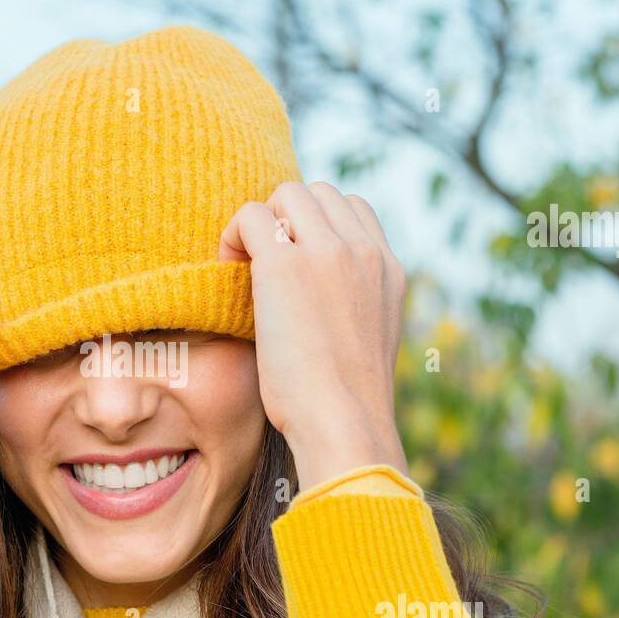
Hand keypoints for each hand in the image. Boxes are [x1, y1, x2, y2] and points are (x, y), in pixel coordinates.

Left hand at [219, 182, 407, 487]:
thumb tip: (317, 301)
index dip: (315, 226)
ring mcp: (327, 253)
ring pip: (284, 194)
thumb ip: (353, 305)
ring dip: (260, 223)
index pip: (352, 208)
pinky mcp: (285, 265)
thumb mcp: (367, 341)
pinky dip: (231, 236)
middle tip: (263, 266)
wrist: (344, 424)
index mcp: (389, 269)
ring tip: (245, 267)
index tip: (293, 263)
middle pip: (316, 193)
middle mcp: (364, 251)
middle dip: (285, 219)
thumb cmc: (344, 404)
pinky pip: (249, 217)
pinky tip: (228, 270)